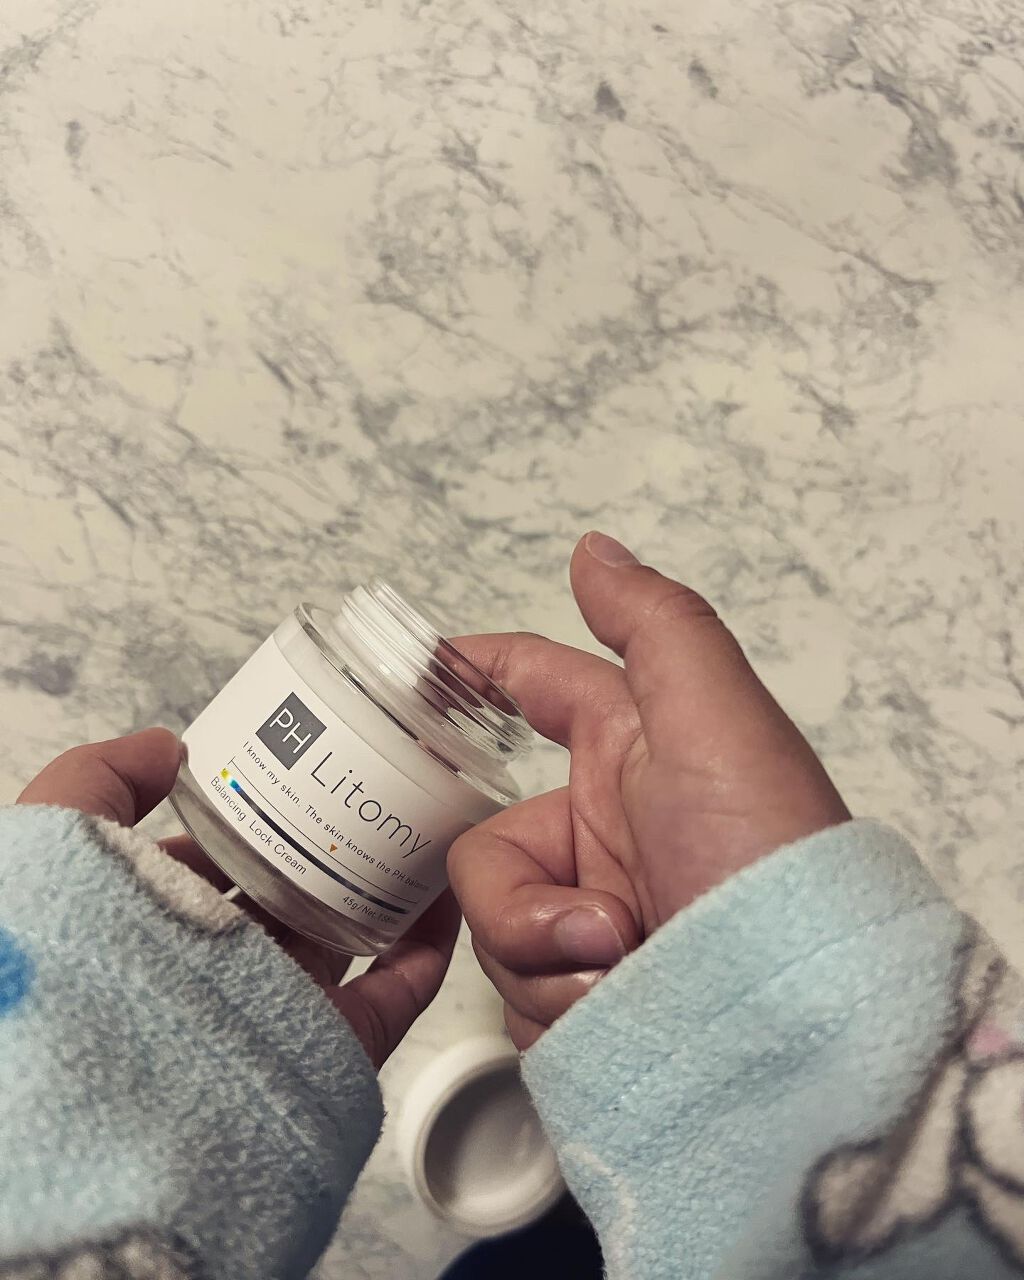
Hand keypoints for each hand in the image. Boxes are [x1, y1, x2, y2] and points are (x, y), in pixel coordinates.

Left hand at [18, 729, 458, 1066]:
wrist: (109, 1085)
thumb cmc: (76, 954)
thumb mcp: (58, 839)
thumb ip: (99, 781)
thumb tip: (170, 746)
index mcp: (155, 924)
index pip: (207, 863)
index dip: (243, 816)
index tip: (287, 773)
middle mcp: (218, 966)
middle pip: (286, 895)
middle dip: (324, 843)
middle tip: (367, 788)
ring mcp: (281, 1005)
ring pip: (348, 935)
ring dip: (388, 883)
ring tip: (423, 823)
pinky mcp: (334, 1041)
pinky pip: (397, 988)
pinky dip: (428, 943)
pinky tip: (446, 890)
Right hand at [448, 532, 849, 1048]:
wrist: (808, 1030)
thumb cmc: (768, 860)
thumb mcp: (718, 723)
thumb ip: (653, 625)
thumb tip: (592, 548)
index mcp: (624, 753)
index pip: (532, 687)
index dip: (470, 672)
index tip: (406, 675)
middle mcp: (602, 832)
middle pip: (485, 849)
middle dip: (522, 902)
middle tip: (601, 932)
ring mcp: (591, 920)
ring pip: (492, 932)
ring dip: (546, 964)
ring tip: (631, 980)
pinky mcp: (586, 998)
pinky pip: (516, 999)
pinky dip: (558, 1013)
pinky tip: (621, 1020)